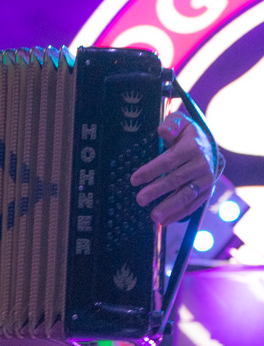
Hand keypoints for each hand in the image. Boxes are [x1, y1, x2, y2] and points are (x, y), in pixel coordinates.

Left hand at [130, 111, 215, 225]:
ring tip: (153, 217)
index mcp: (192, 148)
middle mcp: (201, 165)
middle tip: (139, 199)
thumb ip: (171, 125)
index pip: (169, 161)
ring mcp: (206, 180)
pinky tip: (164, 222)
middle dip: (157, 191)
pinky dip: (178, 214)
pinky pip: (192, 205)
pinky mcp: (206, 192)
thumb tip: (163, 132)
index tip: (134, 179)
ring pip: (186, 195)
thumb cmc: (188, 135)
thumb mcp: (181, 123)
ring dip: (169, 207)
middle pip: (176, 180)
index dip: (151, 170)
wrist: (210, 146)